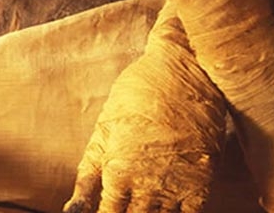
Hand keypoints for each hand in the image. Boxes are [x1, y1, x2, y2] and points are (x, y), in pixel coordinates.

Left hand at [63, 3, 226, 212]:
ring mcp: (176, 187)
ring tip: (142, 208)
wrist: (184, 74)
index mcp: (117, 174)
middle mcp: (146, 186)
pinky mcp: (202, 184)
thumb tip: (72, 211)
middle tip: (124, 209)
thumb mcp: (103, 132)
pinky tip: (164, 212)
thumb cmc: (136, 97)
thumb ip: (87, 176)